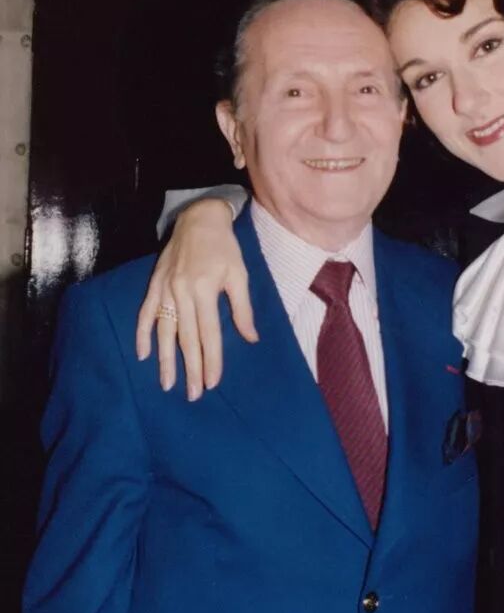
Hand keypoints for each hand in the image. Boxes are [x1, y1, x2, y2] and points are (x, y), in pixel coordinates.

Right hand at [135, 198, 256, 398]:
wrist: (199, 218)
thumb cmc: (224, 248)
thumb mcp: (240, 275)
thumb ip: (242, 309)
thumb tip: (251, 338)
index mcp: (205, 289)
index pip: (209, 333)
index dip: (211, 360)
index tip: (213, 382)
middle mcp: (182, 291)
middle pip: (186, 338)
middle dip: (190, 368)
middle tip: (192, 394)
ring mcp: (165, 288)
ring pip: (164, 331)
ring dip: (165, 359)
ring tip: (167, 384)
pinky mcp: (154, 284)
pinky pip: (145, 313)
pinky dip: (142, 334)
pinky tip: (144, 355)